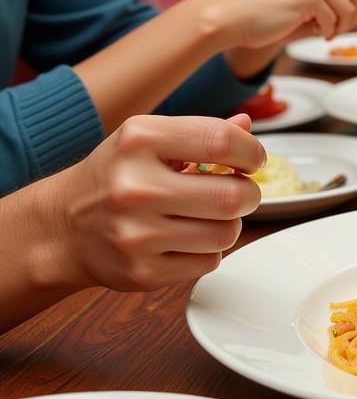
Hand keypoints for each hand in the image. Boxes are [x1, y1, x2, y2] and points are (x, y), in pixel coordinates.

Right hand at [48, 113, 264, 292]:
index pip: (221, 141)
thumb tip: (246, 125)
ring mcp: (136, 234)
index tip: (253, 160)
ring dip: (231, 224)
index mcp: (139, 140)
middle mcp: (134, 187)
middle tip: (239, 191)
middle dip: (248, 193)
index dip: (251, 152)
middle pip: (231, 195)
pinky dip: (210, 250)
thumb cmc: (115, 174)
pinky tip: (189, 237)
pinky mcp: (141, 273)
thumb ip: (201, 132)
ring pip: (226, 233)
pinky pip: (209, 262)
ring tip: (212, 214)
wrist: (62, 227)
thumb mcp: (149, 138)